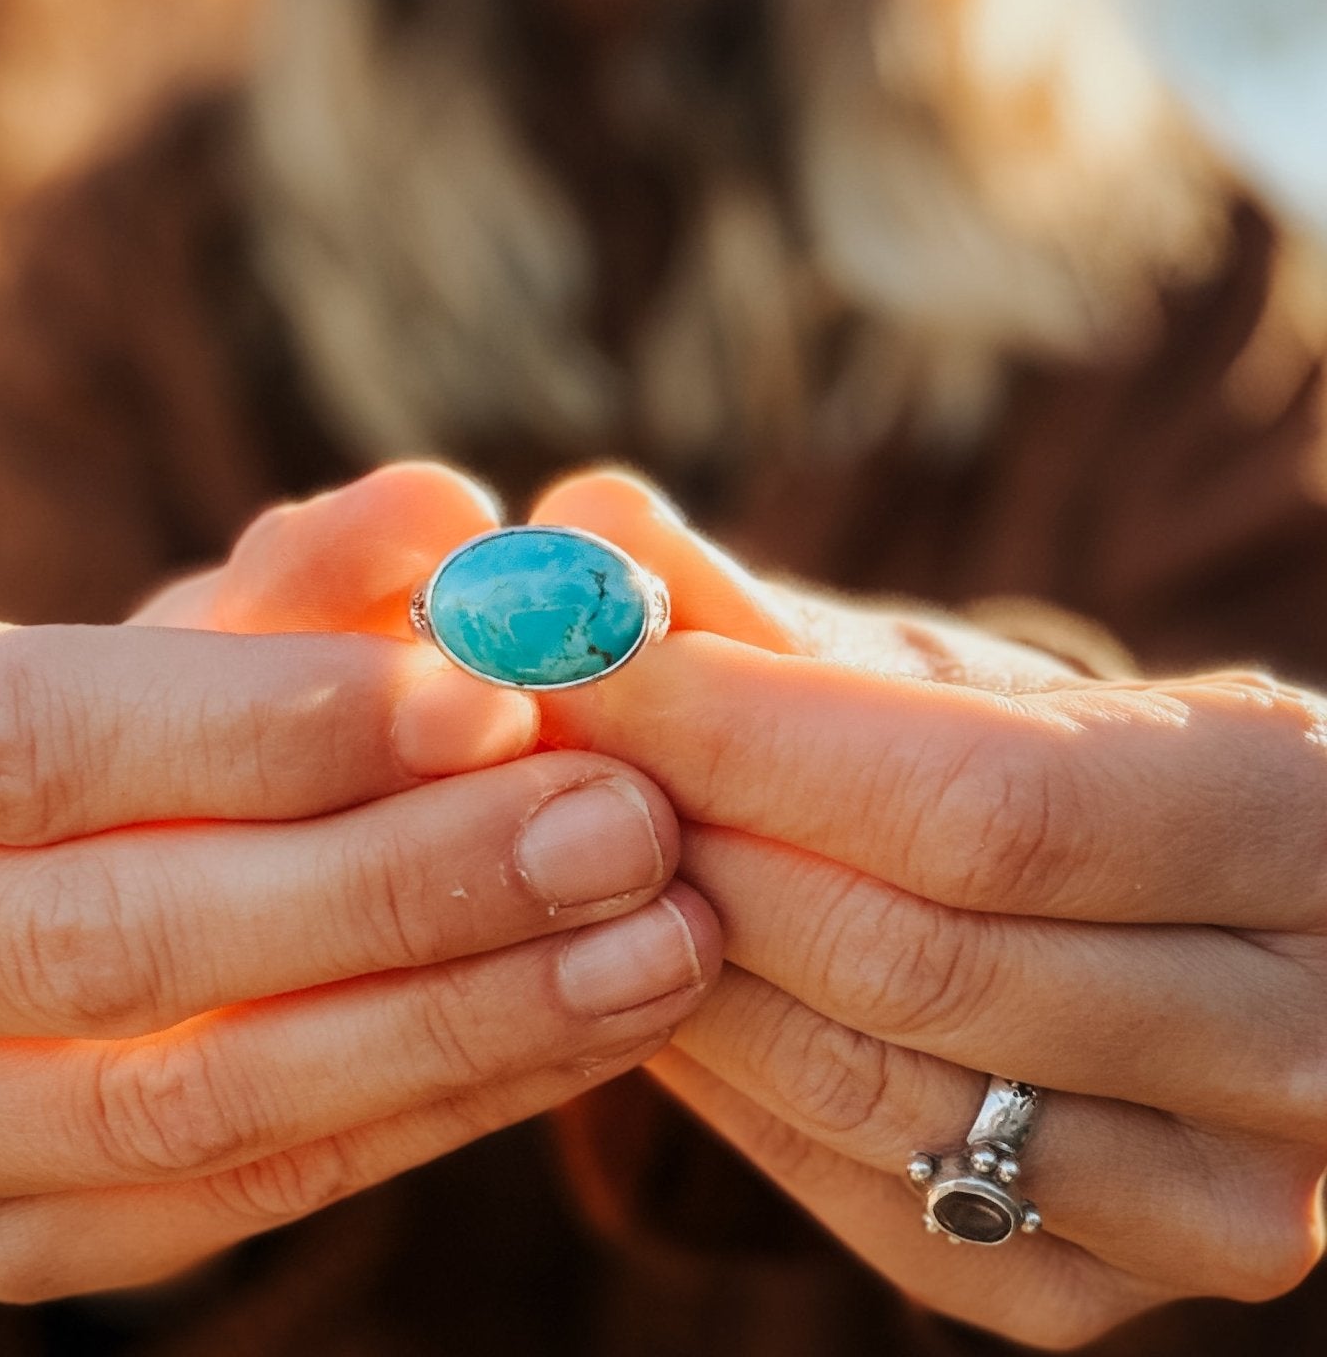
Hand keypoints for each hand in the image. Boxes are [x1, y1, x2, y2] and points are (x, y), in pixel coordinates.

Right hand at [0, 464, 719, 1302]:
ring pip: (187, 1107)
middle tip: (626, 824)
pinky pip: (238, 1194)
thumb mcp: (174, 625)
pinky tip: (589, 1022)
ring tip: (661, 937)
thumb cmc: (101, 716)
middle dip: (401, 884)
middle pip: (112, 942)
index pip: (26, 743)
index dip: (260, 726)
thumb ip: (305, 571)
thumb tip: (453, 513)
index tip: (489, 695)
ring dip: (456, 1019)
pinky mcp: (15, 1232)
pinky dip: (433, 1106)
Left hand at [530, 469, 1326, 1348]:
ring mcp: (1208, 1203)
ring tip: (574, 846)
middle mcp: (1300, 1044)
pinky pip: (851, 1187)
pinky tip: (633, 960)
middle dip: (693, 838)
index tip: (580, 660)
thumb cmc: (1041, 758)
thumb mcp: (937, 669)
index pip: (983, 804)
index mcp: (1297, 818)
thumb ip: (760, 604)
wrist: (1151, 923)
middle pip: (918, 959)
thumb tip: (576, 524)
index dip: (749, 735)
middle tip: (551, 750)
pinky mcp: (1083, 1291)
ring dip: (676, 954)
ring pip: (868, 1090)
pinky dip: (716, 1071)